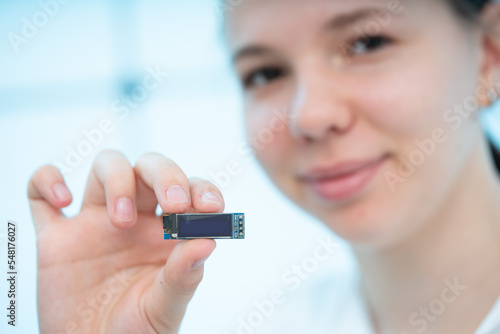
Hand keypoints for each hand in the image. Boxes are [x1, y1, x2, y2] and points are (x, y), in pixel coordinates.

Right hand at [28, 150, 224, 332]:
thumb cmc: (135, 333)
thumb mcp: (164, 311)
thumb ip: (183, 277)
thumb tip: (208, 242)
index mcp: (167, 235)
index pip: (190, 193)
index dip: (202, 190)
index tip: (211, 206)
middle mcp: (135, 221)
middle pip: (151, 168)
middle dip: (166, 175)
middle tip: (174, 203)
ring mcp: (95, 224)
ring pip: (107, 167)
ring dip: (117, 180)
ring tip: (120, 221)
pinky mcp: (56, 237)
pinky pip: (40, 194)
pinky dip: (46, 180)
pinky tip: (63, 200)